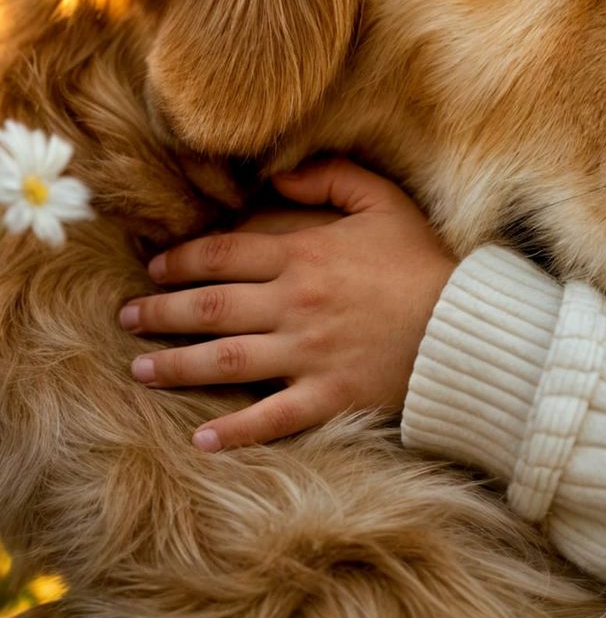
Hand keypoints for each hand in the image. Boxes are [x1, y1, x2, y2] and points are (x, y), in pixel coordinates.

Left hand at [118, 159, 455, 451]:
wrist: (466, 324)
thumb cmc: (424, 262)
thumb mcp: (385, 202)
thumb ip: (333, 178)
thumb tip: (278, 179)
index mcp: (304, 256)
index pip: (222, 256)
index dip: (180, 261)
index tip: (154, 268)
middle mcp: (294, 305)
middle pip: (209, 308)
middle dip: (160, 312)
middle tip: (127, 317)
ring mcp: (307, 354)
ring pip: (222, 361)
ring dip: (173, 366)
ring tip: (140, 369)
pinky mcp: (326, 396)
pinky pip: (269, 418)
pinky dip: (232, 432)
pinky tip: (200, 438)